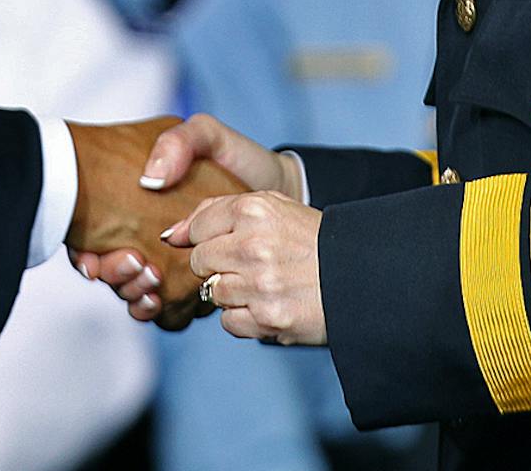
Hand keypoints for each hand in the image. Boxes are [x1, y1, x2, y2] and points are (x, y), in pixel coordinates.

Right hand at [64, 117, 247, 328]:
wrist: (284, 191)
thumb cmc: (240, 162)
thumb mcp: (207, 137)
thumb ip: (179, 142)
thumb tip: (150, 178)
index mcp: (142, 207)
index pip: (98, 235)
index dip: (85, 250)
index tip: (92, 256)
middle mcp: (150, 241)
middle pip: (113, 271)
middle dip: (115, 274)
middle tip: (135, 262)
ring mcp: (172, 269)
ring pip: (135, 296)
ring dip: (132, 293)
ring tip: (151, 278)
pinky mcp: (196, 292)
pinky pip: (169, 314)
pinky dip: (159, 310)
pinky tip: (161, 299)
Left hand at [168, 190, 325, 344]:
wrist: (360, 278)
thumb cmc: (312, 241)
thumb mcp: (273, 207)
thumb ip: (218, 211)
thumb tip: (171, 234)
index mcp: (253, 209)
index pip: (197, 228)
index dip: (211, 239)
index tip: (231, 244)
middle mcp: (252, 244)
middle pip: (200, 262)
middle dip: (219, 266)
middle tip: (250, 266)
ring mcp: (259, 284)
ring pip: (213, 293)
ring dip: (233, 293)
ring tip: (265, 285)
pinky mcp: (267, 318)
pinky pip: (229, 322)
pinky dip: (245, 318)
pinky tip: (269, 305)